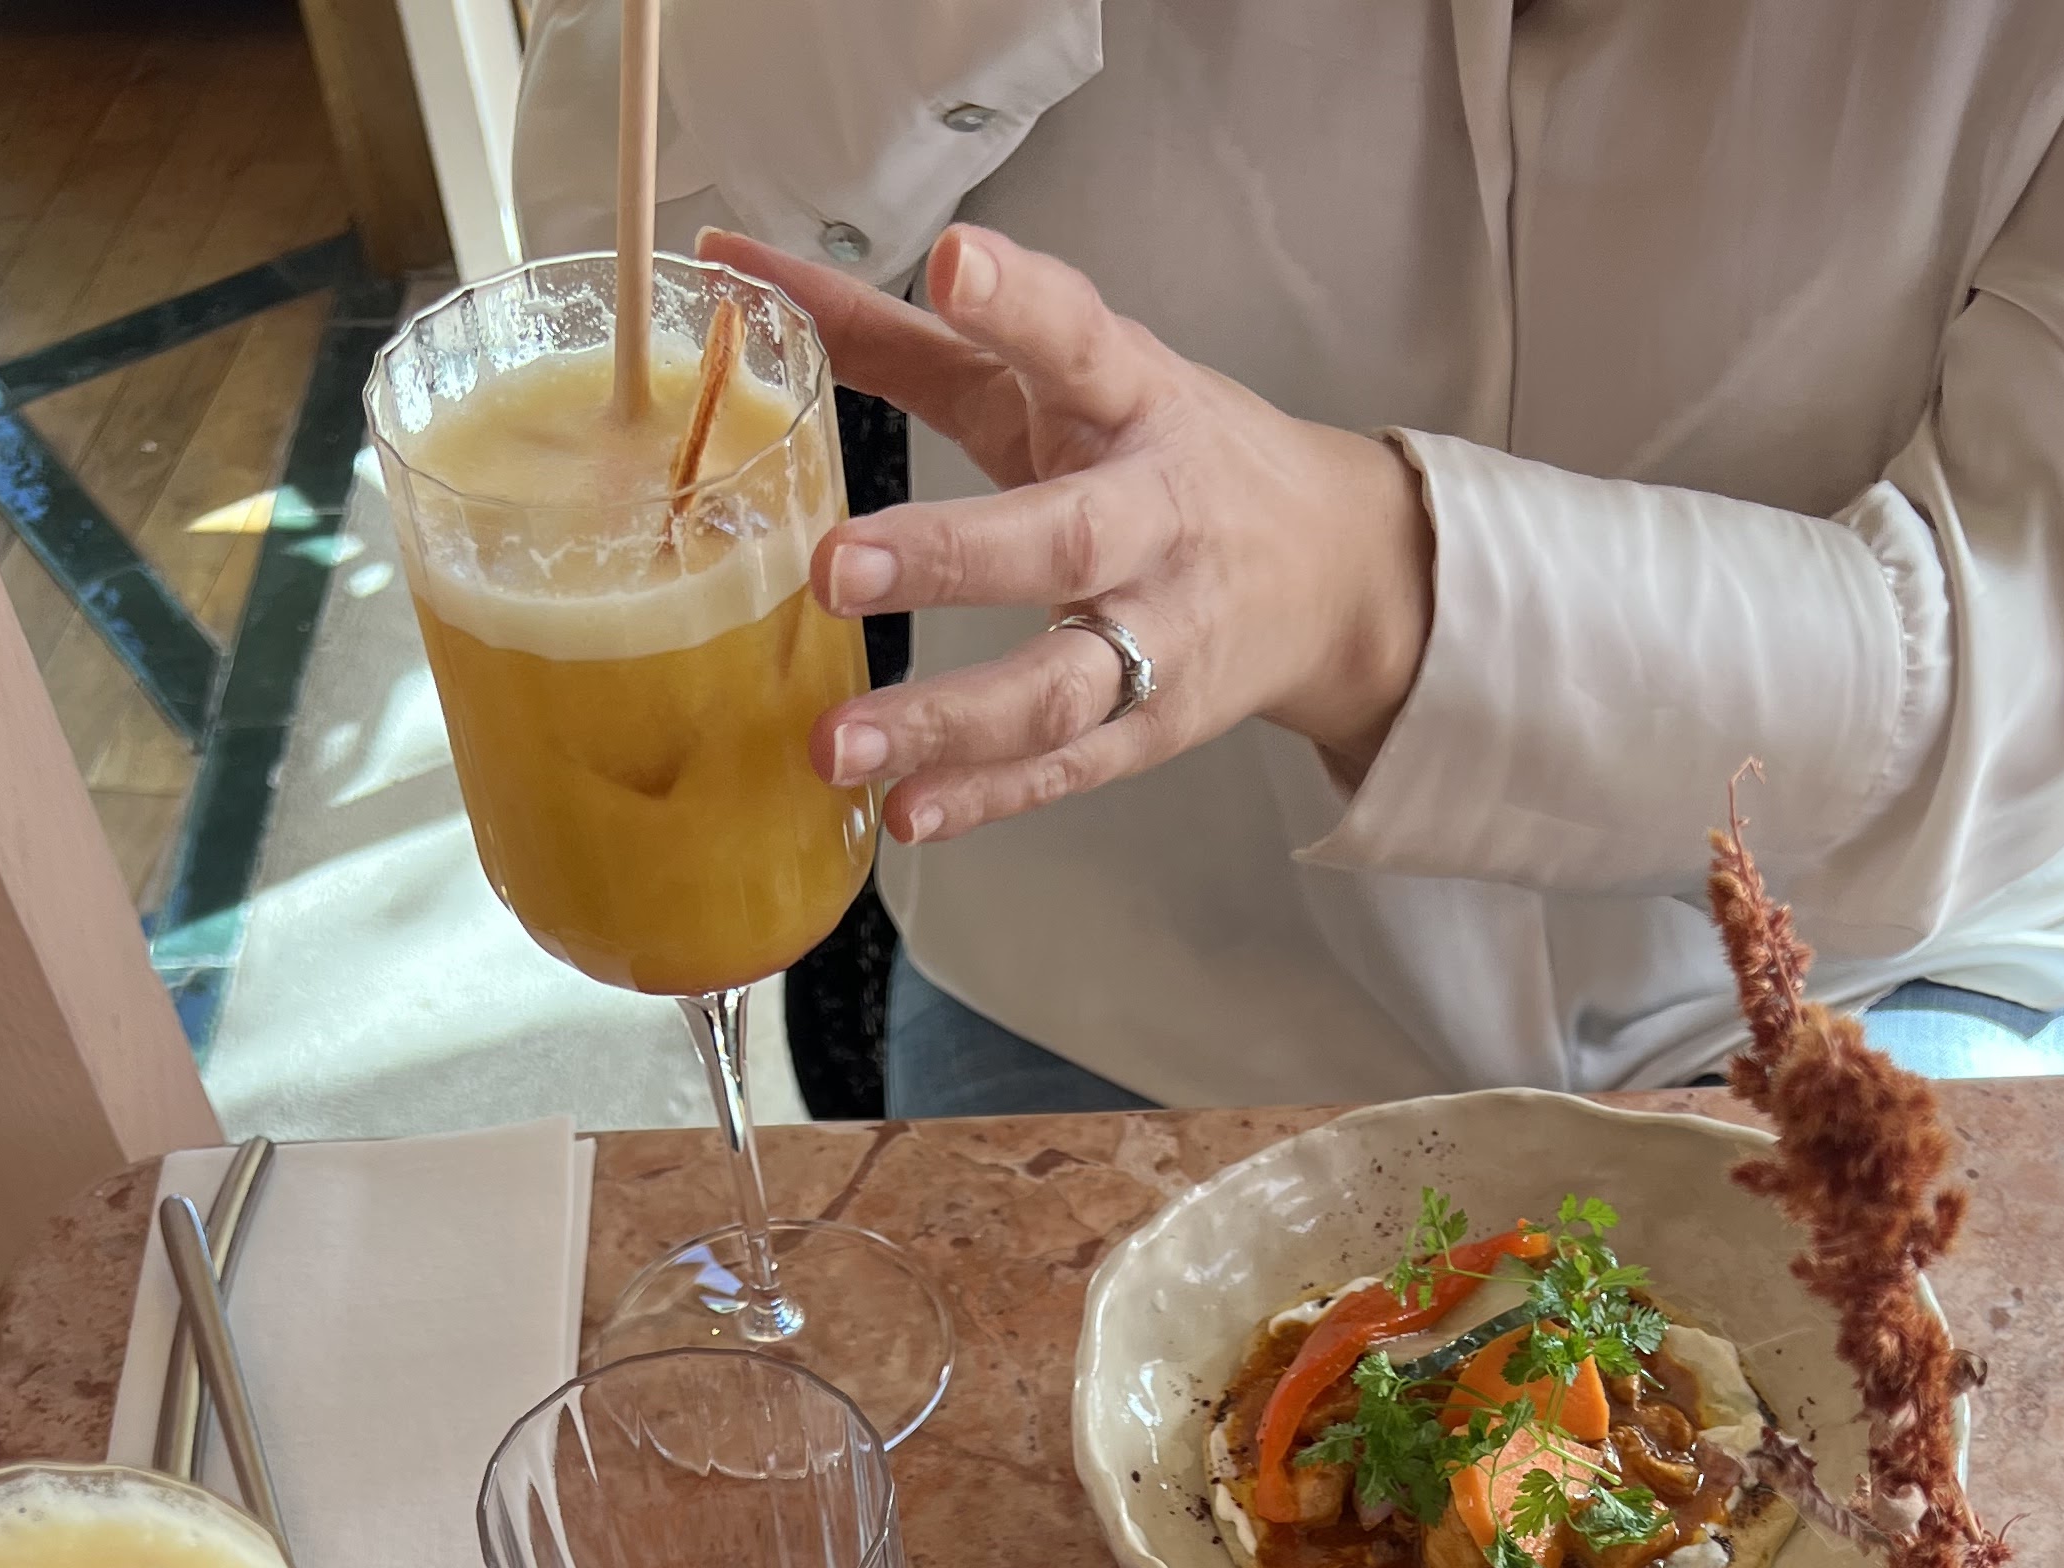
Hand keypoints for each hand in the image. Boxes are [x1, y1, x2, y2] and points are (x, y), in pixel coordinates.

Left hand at [700, 223, 1434, 843]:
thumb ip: (902, 335)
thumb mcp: (1059, 379)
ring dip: (947, 719)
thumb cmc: (1160, 454)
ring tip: (835, 745)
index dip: (1022, 304)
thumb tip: (732, 260)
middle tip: (834, 568)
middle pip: (1063, 540)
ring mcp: (1164, 635)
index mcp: (1134, 399)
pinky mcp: (1156, 728)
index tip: (956, 262)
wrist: (1331, 573)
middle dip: (950, 558)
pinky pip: (1067, 769)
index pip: (1080, 340)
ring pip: (1060, 685)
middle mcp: (1156, 517)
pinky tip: (906, 811)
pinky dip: (987, 796)